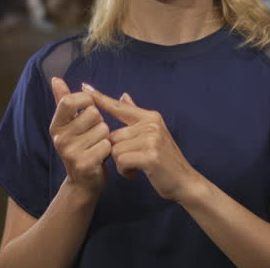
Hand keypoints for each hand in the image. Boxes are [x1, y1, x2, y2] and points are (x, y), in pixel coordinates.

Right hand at [49, 78, 111, 195]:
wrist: (83, 182)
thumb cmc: (81, 146)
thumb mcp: (70, 123)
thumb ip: (64, 100)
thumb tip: (56, 78)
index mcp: (55, 125)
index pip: (70, 100)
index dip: (86, 101)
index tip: (90, 109)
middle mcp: (59, 138)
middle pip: (93, 113)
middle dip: (100, 122)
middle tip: (92, 136)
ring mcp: (70, 152)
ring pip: (103, 129)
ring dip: (106, 137)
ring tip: (96, 147)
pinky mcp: (84, 164)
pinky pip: (107, 145)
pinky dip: (108, 150)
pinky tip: (101, 158)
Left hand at [82, 83, 200, 202]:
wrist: (185, 182)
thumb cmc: (165, 161)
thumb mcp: (153, 134)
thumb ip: (136, 116)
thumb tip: (123, 96)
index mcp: (150, 117)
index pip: (119, 107)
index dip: (101, 98)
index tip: (84, 87)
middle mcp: (151, 124)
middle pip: (112, 135)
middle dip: (117, 152)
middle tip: (133, 162)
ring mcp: (151, 139)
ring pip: (115, 149)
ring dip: (121, 163)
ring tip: (136, 168)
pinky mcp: (150, 155)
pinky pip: (121, 160)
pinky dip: (124, 171)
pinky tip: (136, 174)